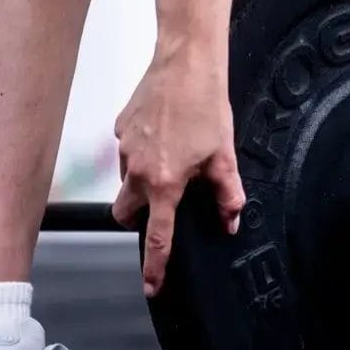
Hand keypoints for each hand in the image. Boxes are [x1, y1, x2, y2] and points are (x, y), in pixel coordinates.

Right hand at [112, 50, 245, 297]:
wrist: (185, 63)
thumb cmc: (206, 107)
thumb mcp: (225, 156)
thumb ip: (228, 195)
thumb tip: (230, 221)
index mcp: (164, 183)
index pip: (158, 237)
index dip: (155, 266)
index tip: (151, 286)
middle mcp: (137, 170)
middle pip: (126, 213)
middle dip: (138, 219)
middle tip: (162, 207)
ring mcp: (124, 149)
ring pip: (126, 181)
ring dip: (142, 183)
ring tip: (172, 161)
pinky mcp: (120, 129)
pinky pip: (126, 153)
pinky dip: (141, 154)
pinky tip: (164, 136)